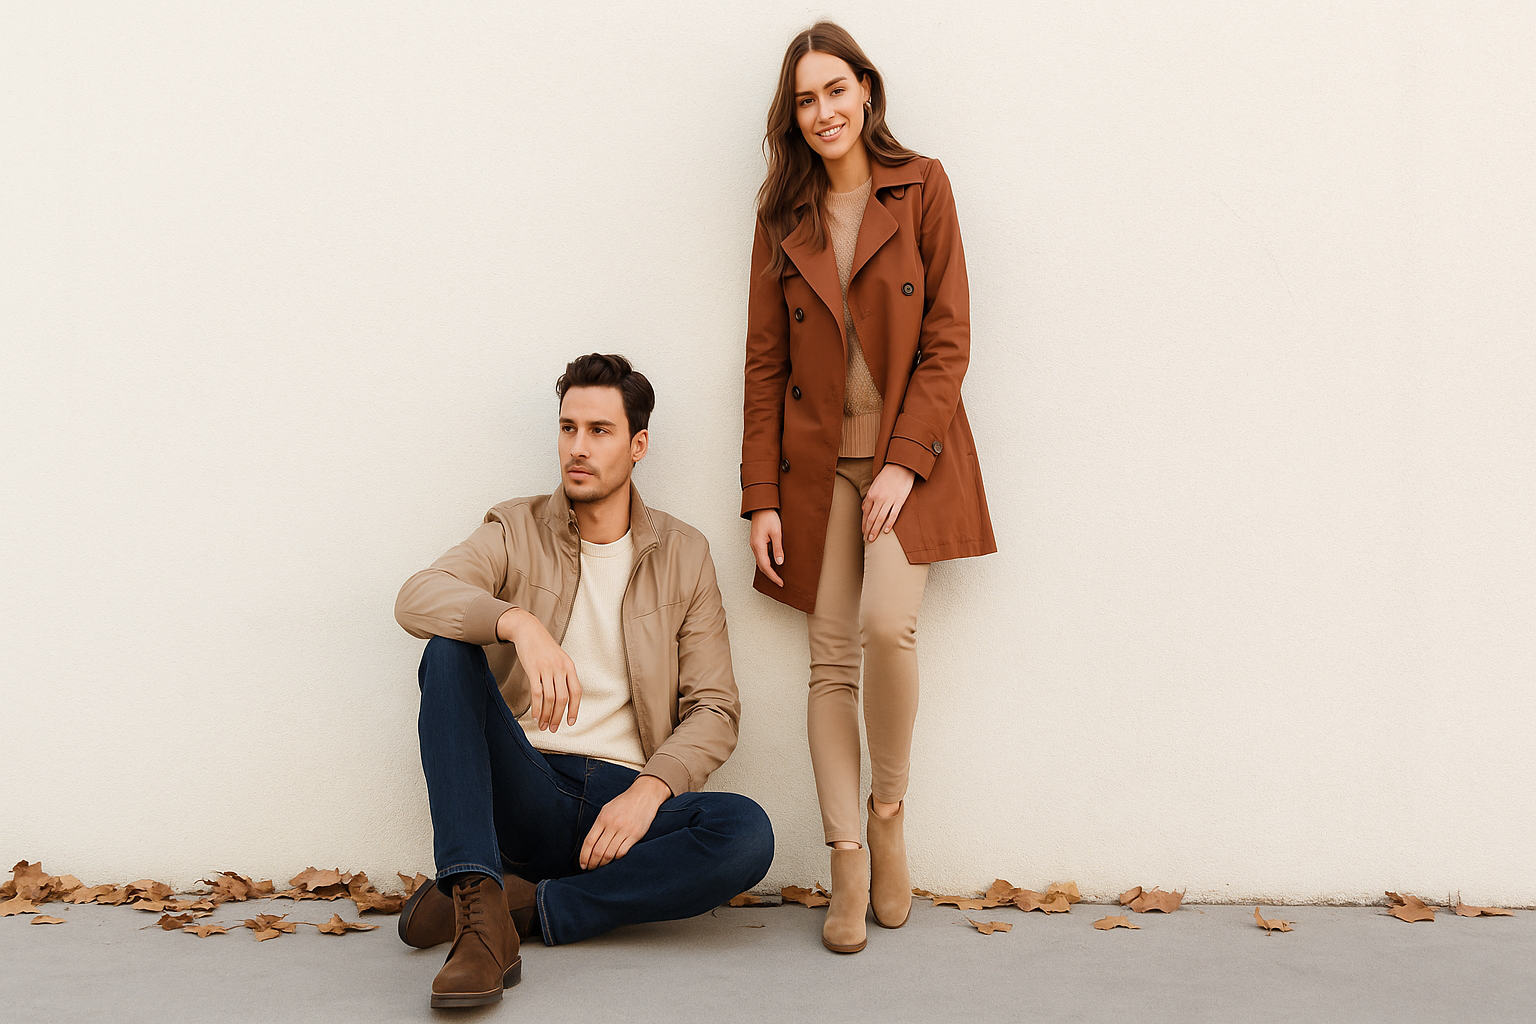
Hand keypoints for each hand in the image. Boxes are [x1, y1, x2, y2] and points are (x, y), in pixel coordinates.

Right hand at [497, 608, 581, 731]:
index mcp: (569, 666)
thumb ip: (563, 675)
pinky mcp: (533, 669)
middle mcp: (560, 668)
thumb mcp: (559, 658)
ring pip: (550, 699)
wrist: (528, 630)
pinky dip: (537, 707)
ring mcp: (547, 668)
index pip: (576, 692)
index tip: (571, 722)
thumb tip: (564, 697)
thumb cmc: (543, 646)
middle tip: (553, 728)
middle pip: (563, 699)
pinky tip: (535, 715)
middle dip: (558, 717)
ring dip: (547, 715)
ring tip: (543, 725)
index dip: (575, 709)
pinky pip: (537, 693)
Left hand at [579, 775, 670, 869]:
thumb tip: (590, 844)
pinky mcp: (636, 834)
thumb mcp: (607, 809)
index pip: (589, 841)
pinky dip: (616, 859)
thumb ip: (599, 824)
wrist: (644, 794)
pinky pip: (623, 852)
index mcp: (603, 818)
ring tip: (600, 868)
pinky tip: (614, 861)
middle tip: (590, 869)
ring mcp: (625, 830)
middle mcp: (612, 824)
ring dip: (603, 864)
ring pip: (610, 854)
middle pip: (598, 851)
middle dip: (592, 863)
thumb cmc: (624, 802)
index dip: (583, 856)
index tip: (582, 864)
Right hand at [749, 508, 784, 586]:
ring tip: (777, 575)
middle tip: (780, 582)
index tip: (780, 582)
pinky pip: (760, 556)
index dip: (773, 576)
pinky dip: (766, 562)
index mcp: (758, 545)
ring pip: (760, 561)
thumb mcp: (777, 532)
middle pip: (761, 566)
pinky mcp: (756, 542)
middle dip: (770, 575)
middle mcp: (754, 547)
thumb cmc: (769, 517)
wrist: (761, 506)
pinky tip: (773, 563)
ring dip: (768, 570)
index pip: (765, 566)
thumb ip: (778, 548)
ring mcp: (754, 544)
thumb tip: (779, 562)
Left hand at [861, 464, 915, 541]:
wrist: (901, 466)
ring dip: (876, 530)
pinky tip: (886, 531)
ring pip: (880, 518)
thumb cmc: (887, 476)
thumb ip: (869, 497)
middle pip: (872, 518)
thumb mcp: (874, 485)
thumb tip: (863, 509)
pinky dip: (889, 524)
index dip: (864, 524)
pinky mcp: (900, 500)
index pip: (866, 513)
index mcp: (871, 494)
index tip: (863, 532)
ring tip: (873, 538)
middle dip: (868, 530)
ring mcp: (889, 500)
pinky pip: (893, 515)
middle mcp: (879, 498)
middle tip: (867, 539)